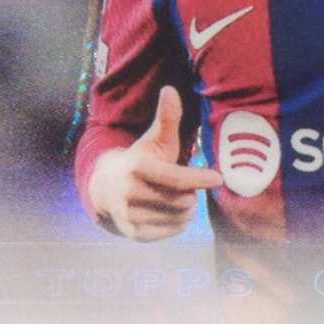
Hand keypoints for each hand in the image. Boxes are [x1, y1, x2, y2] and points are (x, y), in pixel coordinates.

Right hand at [86, 86, 221, 240]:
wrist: (105, 187)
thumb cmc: (140, 160)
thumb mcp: (154, 139)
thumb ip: (166, 118)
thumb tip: (170, 90)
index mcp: (136, 168)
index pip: (176, 179)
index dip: (199, 179)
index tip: (218, 178)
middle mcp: (129, 193)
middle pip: (181, 200)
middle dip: (191, 194)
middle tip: (187, 187)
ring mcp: (130, 215)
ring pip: (178, 218)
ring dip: (186, 209)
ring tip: (179, 198)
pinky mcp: (133, 233)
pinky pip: (170, 232)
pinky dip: (178, 224)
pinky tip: (171, 212)